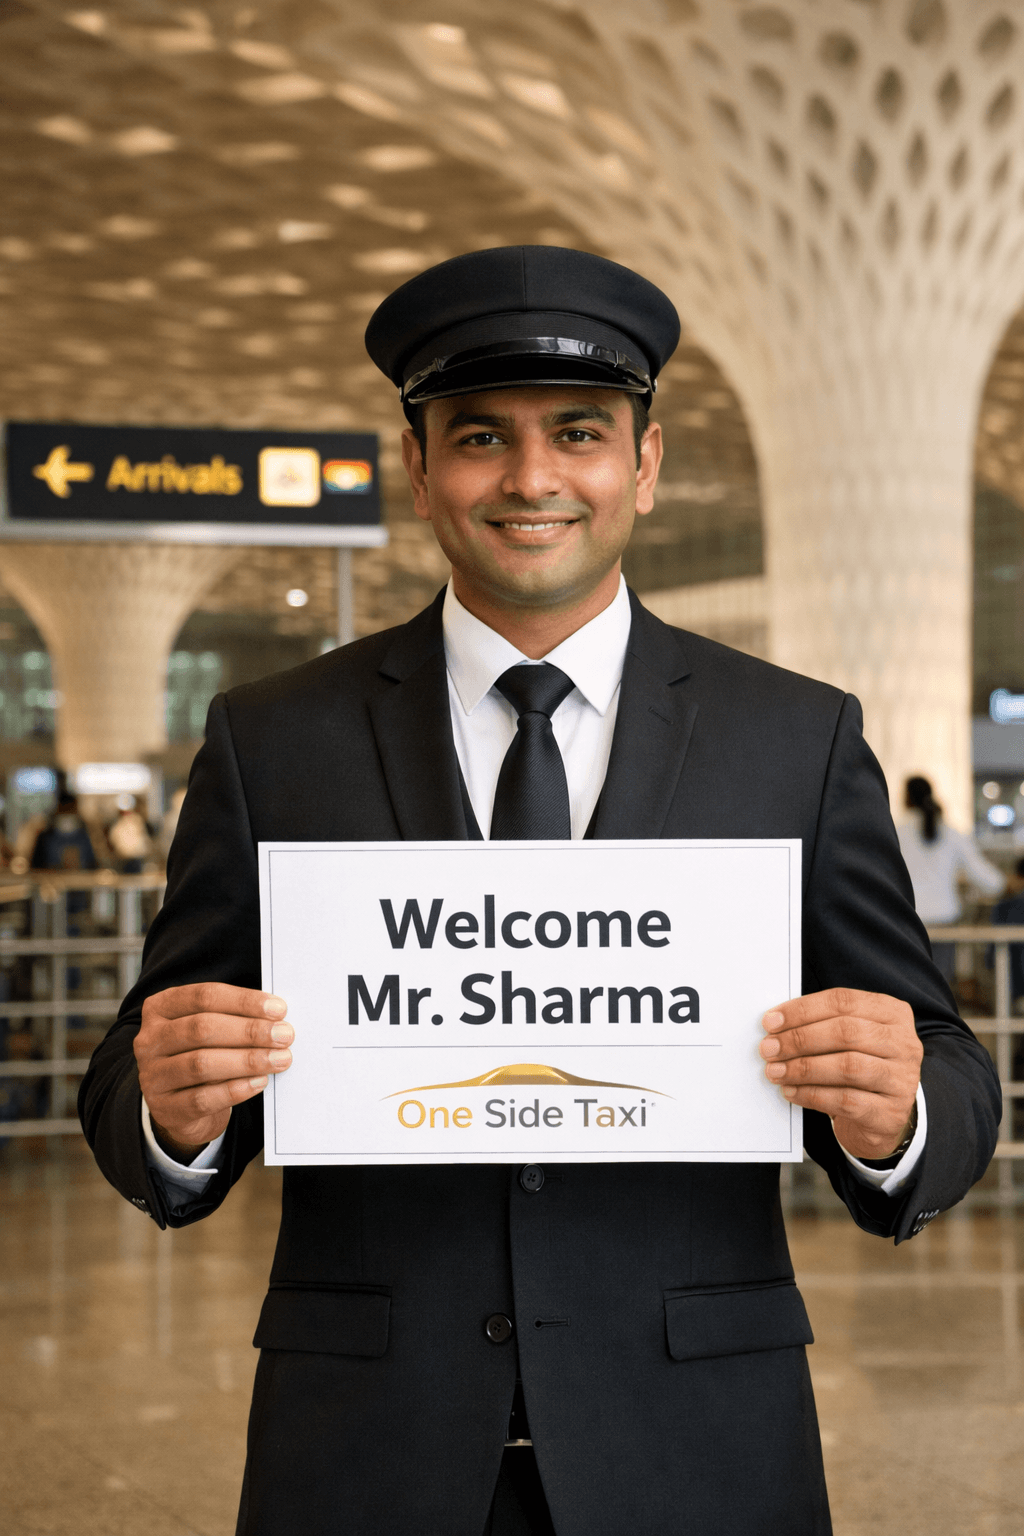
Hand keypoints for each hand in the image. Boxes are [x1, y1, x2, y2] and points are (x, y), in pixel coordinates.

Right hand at [133, 984, 292, 1159]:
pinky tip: (259, 1082)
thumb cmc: (202, 1054)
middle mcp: (149, 1039)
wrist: (180, 1104)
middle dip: (249, 1031)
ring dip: (247, 1060)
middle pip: (202, 1028)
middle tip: (284, 1036)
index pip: (204, 996)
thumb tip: (277, 1017)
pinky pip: (202, 1098)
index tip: (278, 1009)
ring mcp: (152, 1076)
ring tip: (279, 1059)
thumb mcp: (210, 1029)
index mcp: (160, 1007)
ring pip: (201, 1064)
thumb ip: (234, 1018)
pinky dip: (235, 1089)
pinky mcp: (165, 1108)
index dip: (244, 1001)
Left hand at [759, 988, 921, 1160]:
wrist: (882, 1116)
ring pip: (847, 1066)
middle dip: (799, 1039)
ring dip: (803, 1068)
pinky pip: (846, 1101)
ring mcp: (902, 1079)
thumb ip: (821, 1024)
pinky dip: (812, 1094)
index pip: (843, 1002)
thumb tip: (775, 1025)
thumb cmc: (859, 1067)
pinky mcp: (891, 1112)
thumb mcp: (849, 1038)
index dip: (803, 1010)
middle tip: (769, 1048)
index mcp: (892, 1013)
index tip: (771, 1021)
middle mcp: (904, 1043)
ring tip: (775, 1071)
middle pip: (846, 1032)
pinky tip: (791, 1091)